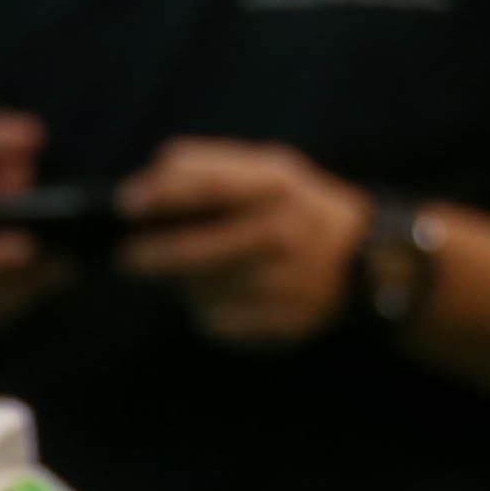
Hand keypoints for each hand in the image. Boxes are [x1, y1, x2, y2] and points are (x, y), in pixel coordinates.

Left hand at [115, 139, 373, 345]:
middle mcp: (283, 235)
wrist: (366, 262)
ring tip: (184, 272)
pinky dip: (207, 310)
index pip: (210, 187)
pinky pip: (219, 322)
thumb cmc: (298, 208)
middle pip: (196, 252)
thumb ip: (210, 166)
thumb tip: (150, 174)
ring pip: (201, 291)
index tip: (123, 205)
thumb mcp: (269, 171)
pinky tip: (221, 296)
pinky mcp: (281, 324)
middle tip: (124, 256)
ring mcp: (284, 284)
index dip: (162, 196)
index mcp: (278, 187)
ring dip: (180, 283)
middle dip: (151, 256)